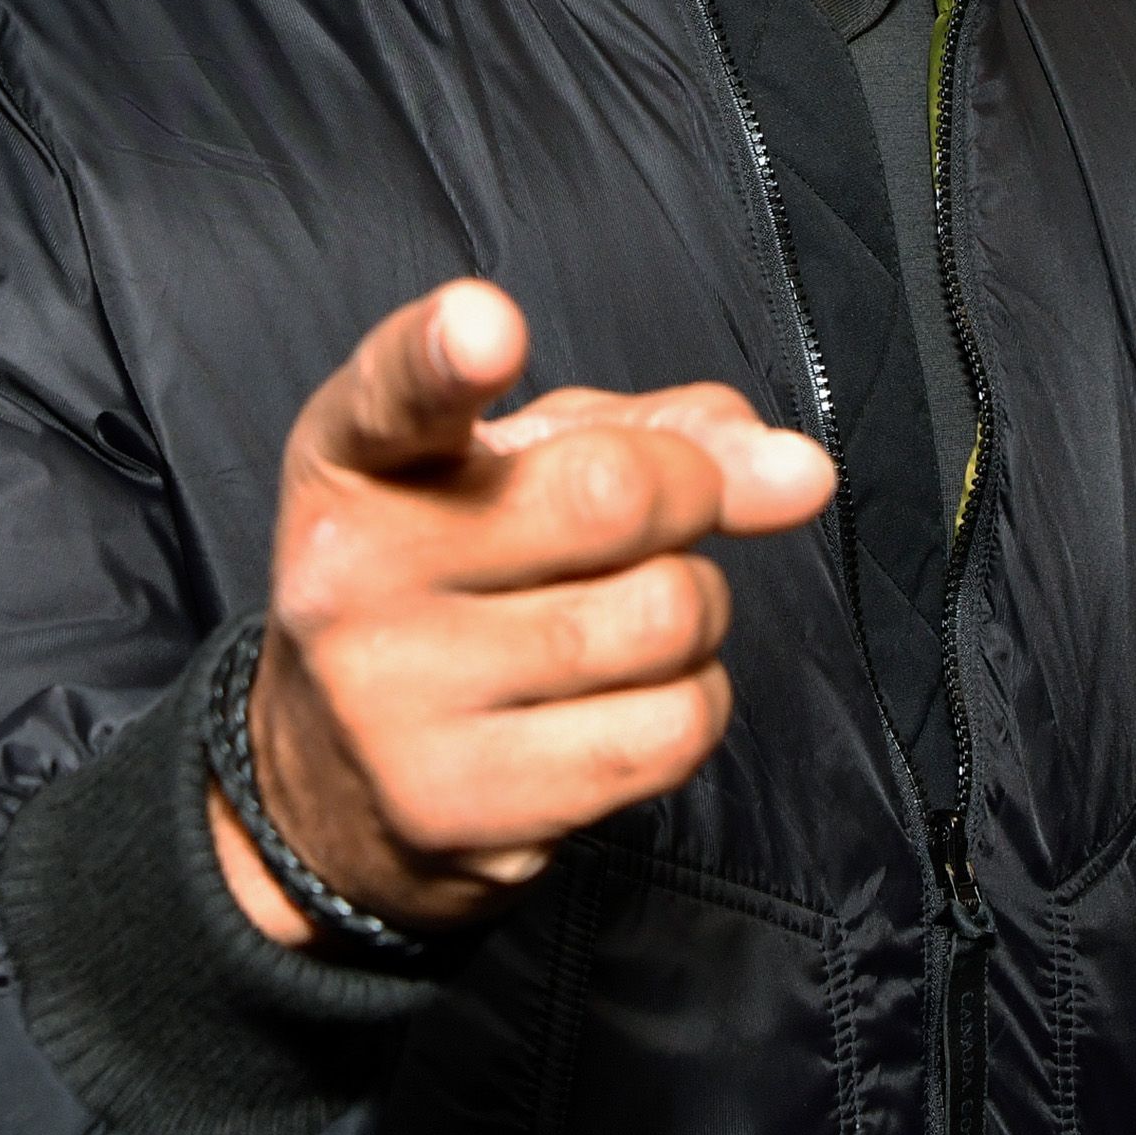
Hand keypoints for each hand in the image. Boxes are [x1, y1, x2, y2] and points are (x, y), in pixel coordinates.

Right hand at [209, 279, 836, 943]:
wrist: (335, 780)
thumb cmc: (460, 577)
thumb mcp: (523, 468)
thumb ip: (658, 433)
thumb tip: (800, 472)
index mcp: (355, 458)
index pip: (395, 391)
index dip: (447, 352)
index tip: (489, 327)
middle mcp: (353, 575)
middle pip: (613, 495)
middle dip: (689, 494)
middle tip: (666, 512)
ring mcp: (398, 702)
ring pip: (666, 617)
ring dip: (696, 610)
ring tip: (628, 618)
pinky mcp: (461, 806)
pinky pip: (673, 729)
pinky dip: (693, 703)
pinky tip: (627, 697)